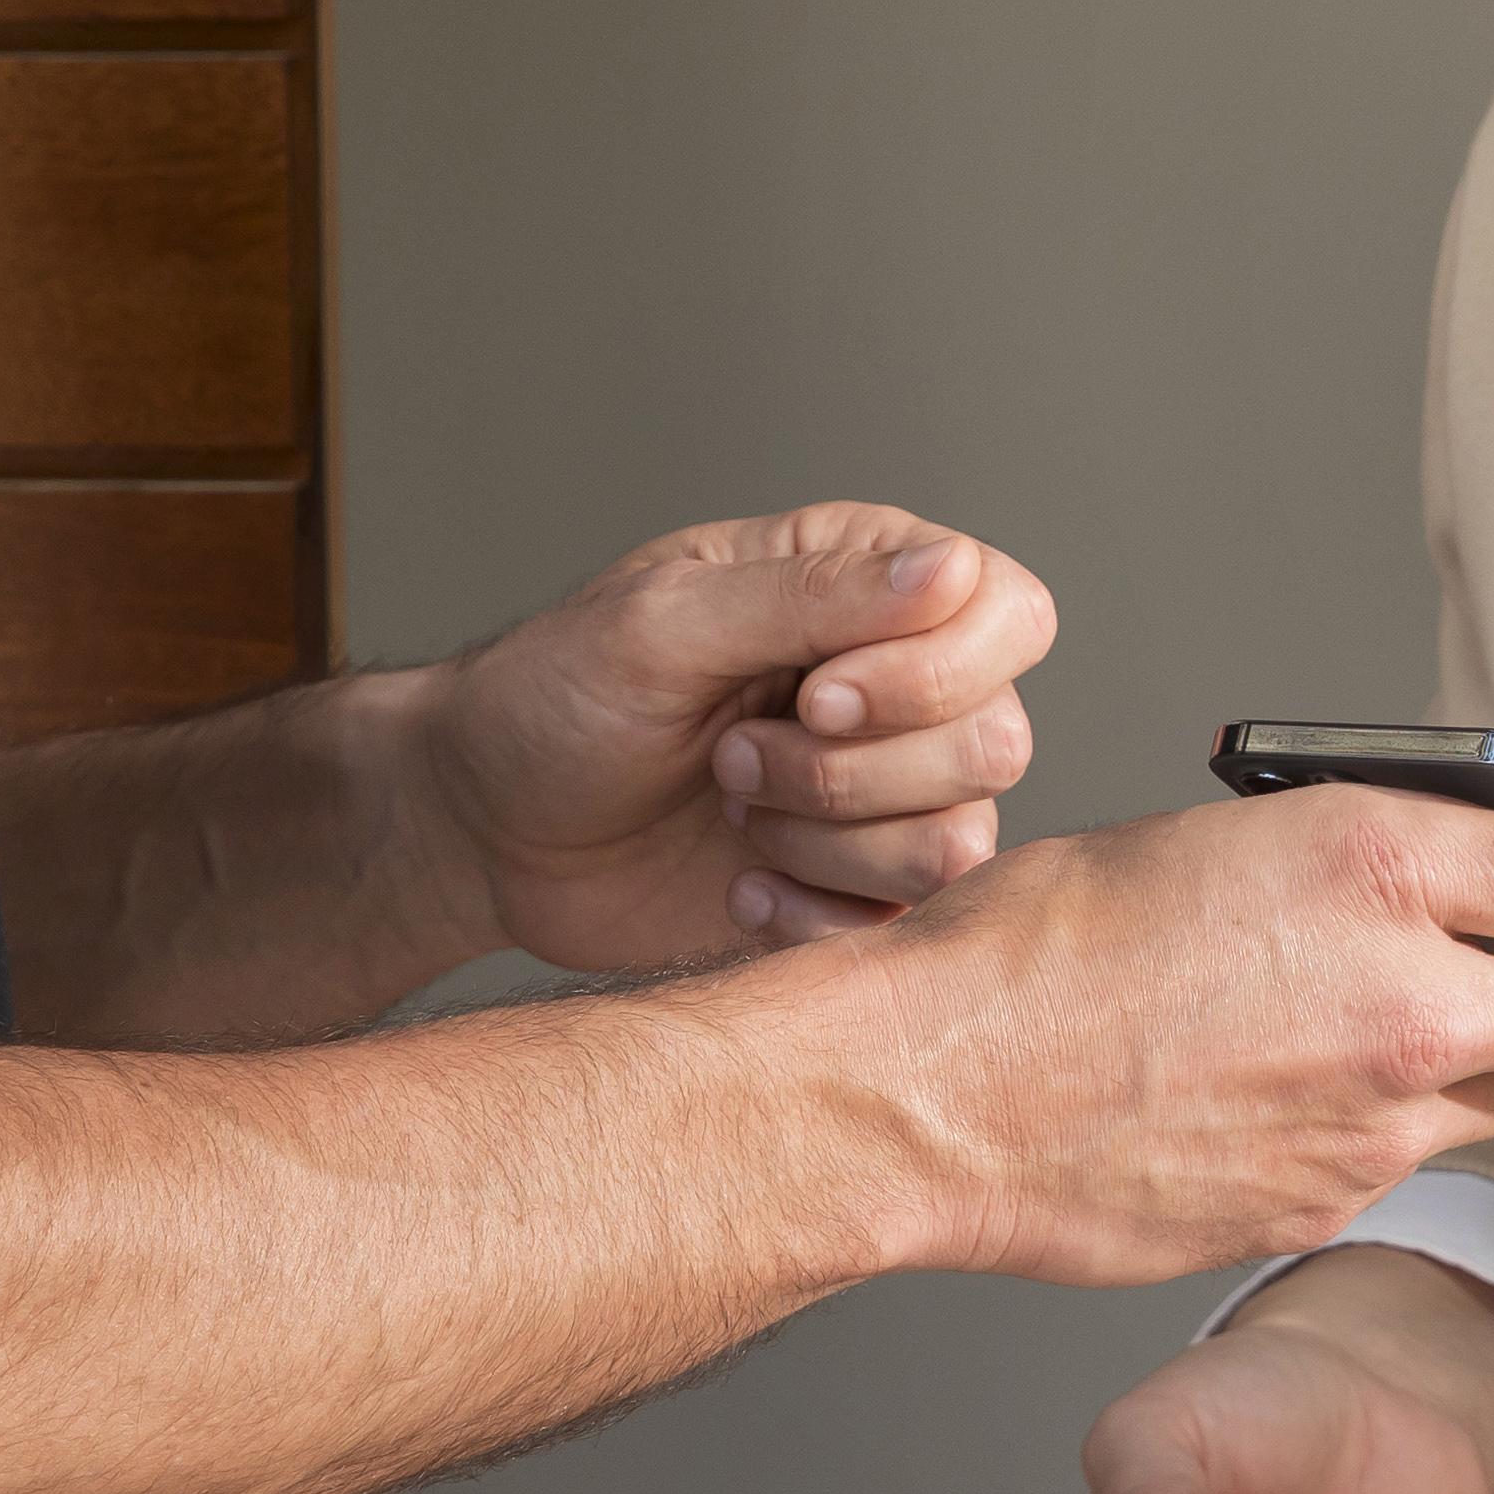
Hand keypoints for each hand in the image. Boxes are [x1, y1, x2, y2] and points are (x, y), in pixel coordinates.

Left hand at [416, 504, 1054, 976]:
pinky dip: (815, 916)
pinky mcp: (862, 889)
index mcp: (866, 582)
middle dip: (848, 771)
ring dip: (823, 841)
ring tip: (729, 807)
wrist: (485, 830)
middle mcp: (900, 682)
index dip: (930, 672)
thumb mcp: (663, 627)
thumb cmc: (555, 698)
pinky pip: (911, 924)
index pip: (1008, 612)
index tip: (808, 696)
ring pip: (962, 840)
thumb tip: (953, 570)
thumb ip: (810, 595)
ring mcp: (887, 792)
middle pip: (995, 740)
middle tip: (731, 758)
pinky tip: (740, 889)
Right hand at [822, 791, 1493, 1288]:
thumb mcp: (1237, 838)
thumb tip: (1490, 880)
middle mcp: (1407, 1001)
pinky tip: (1386, 1083)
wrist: (932, 1094)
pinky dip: (1435, 1112)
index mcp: (1378, 867)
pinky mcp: (1334, 1205)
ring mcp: (1379, 1125)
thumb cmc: (1044, 942)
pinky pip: (1428, 1152)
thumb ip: (1383, 867)